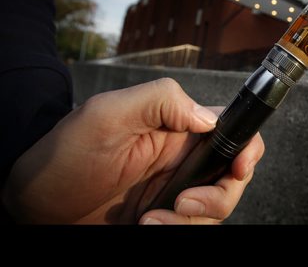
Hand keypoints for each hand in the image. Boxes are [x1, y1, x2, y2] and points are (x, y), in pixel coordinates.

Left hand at [2, 78, 264, 223]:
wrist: (36, 204)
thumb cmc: (66, 154)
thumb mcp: (108, 114)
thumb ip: (161, 101)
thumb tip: (210, 118)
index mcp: (179, 129)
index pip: (232, 131)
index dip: (247, 149)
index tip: (237, 168)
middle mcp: (184, 159)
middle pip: (233, 176)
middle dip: (219, 196)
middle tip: (185, 203)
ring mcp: (176, 190)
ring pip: (216, 208)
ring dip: (193, 219)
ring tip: (151, 219)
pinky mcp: (167, 217)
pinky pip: (192, 226)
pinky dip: (179, 229)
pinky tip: (148, 224)